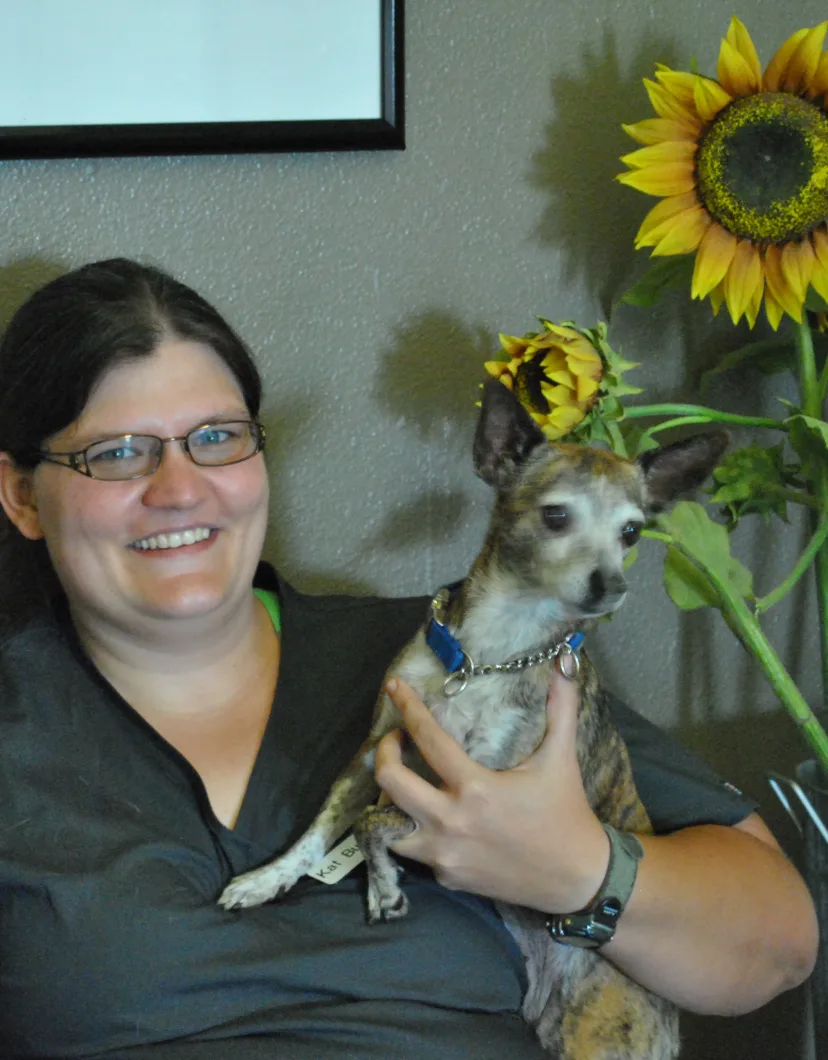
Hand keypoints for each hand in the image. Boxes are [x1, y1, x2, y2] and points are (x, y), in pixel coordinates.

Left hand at [374, 672, 609, 912]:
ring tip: (404, 782)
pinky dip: (414, 830)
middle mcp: (451, 822)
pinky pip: (415, 850)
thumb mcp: (561, 759)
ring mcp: (445, 854)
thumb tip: (564, 663)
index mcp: (475, 788)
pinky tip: (426, 815)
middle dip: (384, 753)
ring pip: (389, 825)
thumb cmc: (566, 814)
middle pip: (390, 782)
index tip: (394, 687)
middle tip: (395, 740)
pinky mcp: (447, 878)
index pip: (428, 738)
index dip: (407, 708)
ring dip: (389, 801)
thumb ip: (560, 708)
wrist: (577, 881)